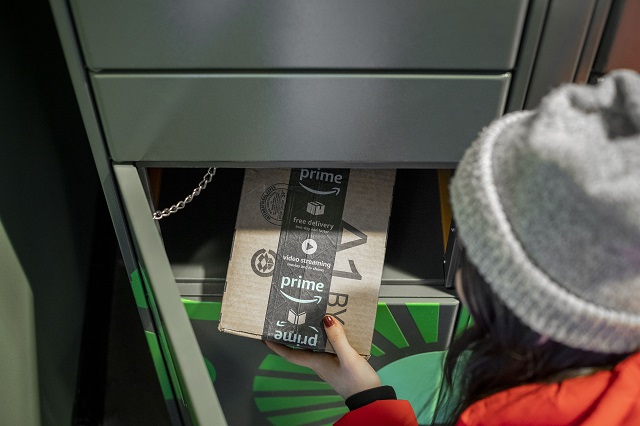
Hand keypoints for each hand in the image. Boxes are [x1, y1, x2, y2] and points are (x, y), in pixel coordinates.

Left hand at [265, 315, 380, 398]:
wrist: (370, 399)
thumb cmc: (358, 382)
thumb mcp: (349, 358)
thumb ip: (338, 338)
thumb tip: (326, 319)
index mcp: (317, 362)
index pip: (290, 354)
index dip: (276, 346)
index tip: (265, 337)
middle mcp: (319, 363)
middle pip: (300, 348)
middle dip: (292, 335)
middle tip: (286, 320)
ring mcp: (328, 364)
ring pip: (313, 347)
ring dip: (309, 334)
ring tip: (308, 319)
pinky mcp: (337, 364)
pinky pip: (326, 347)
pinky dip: (325, 337)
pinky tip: (332, 330)